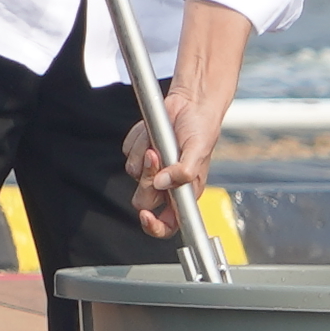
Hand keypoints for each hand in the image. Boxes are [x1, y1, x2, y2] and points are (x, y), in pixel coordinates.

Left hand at [132, 61, 235, 238]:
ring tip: (159, 140)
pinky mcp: (139, 152)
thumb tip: (162, 183)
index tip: (146, 216)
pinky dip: (137, 140)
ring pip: (133, 172)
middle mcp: (166, 186)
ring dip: (143, 154)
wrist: (190, 104)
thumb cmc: (201, 129)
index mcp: (183, 194)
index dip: (155, 226)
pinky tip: (152, 132)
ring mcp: (151, 169)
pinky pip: (127, 152)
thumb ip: (184, 171)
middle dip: (147, 179)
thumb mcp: (198, 151)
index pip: (168, 224)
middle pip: (143, 200)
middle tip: (156, 156)